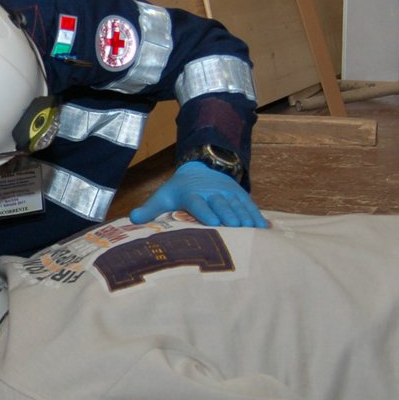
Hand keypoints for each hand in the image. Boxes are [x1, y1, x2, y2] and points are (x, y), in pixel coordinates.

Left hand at [129, 160, 267, 227]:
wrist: (200, 168)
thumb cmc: (179, 189)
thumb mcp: (164, 196)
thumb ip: (150, 209)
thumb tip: (132, 220)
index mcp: (192, 194)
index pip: (199, 203)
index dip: (206, 213)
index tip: (213, 223)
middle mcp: (211, 192)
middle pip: (221, 205)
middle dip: (229, 216)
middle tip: (237, 229)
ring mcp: (227, 193)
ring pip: (237, 205)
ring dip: (246, 217)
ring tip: (254, 231)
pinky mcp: (239, 195)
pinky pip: (250, 205)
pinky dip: (258, 215)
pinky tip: (266, 228)